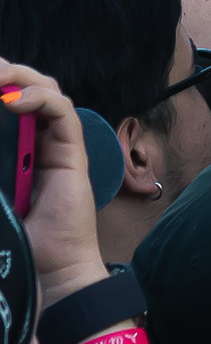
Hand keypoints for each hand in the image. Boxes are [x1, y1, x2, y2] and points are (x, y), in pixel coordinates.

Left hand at [0, 61, 109, 304]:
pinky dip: (40, 98)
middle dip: (5, 73)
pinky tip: (14, 102)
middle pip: (27, 89)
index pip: (7, 104)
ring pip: (46, 91)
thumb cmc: (18, 239)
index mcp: (14, 150)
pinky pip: (62, 111)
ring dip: (20, 78)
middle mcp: (37, 141)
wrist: (49, 270)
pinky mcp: (71, 152)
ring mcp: (57, 144)